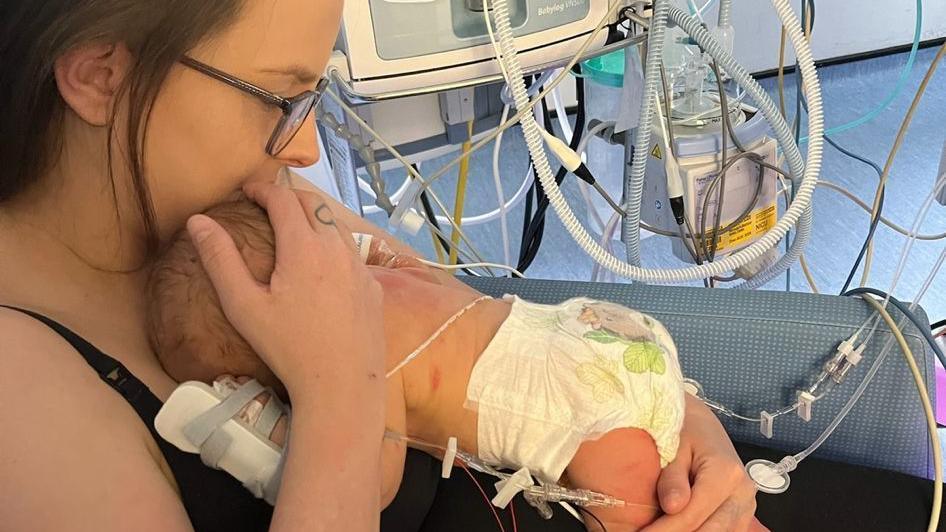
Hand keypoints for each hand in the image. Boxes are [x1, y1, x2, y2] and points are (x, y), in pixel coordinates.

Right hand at [186, 182, 385, 401]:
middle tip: (267, 204)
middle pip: (314, 205)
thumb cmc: (288, 348)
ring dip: (314, 218)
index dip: (263, 189)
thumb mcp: (244, 306)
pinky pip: (352, 254)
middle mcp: (337, 248)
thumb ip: (220, 259)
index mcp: (304, 247)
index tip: (247, 190)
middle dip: (289, 197)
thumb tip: (198, 220)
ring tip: (293, 229)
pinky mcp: (374, 287)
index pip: (283, 199)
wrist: (342, 385)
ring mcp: (360, 267)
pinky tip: (322, 266)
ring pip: (337, 226)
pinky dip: (333, 245)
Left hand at [641, 395, 760, 531]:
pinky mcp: (742, 511)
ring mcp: (746, 504)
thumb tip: (672, 507)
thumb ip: (673, 477)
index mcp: (725, 472)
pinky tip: (679, 530)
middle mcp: (742, 492)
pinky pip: (726, 531)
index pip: (692, 514)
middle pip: (709, 531)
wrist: (700, 422)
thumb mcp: (674, 445)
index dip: (664, 530)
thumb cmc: (685, 429)